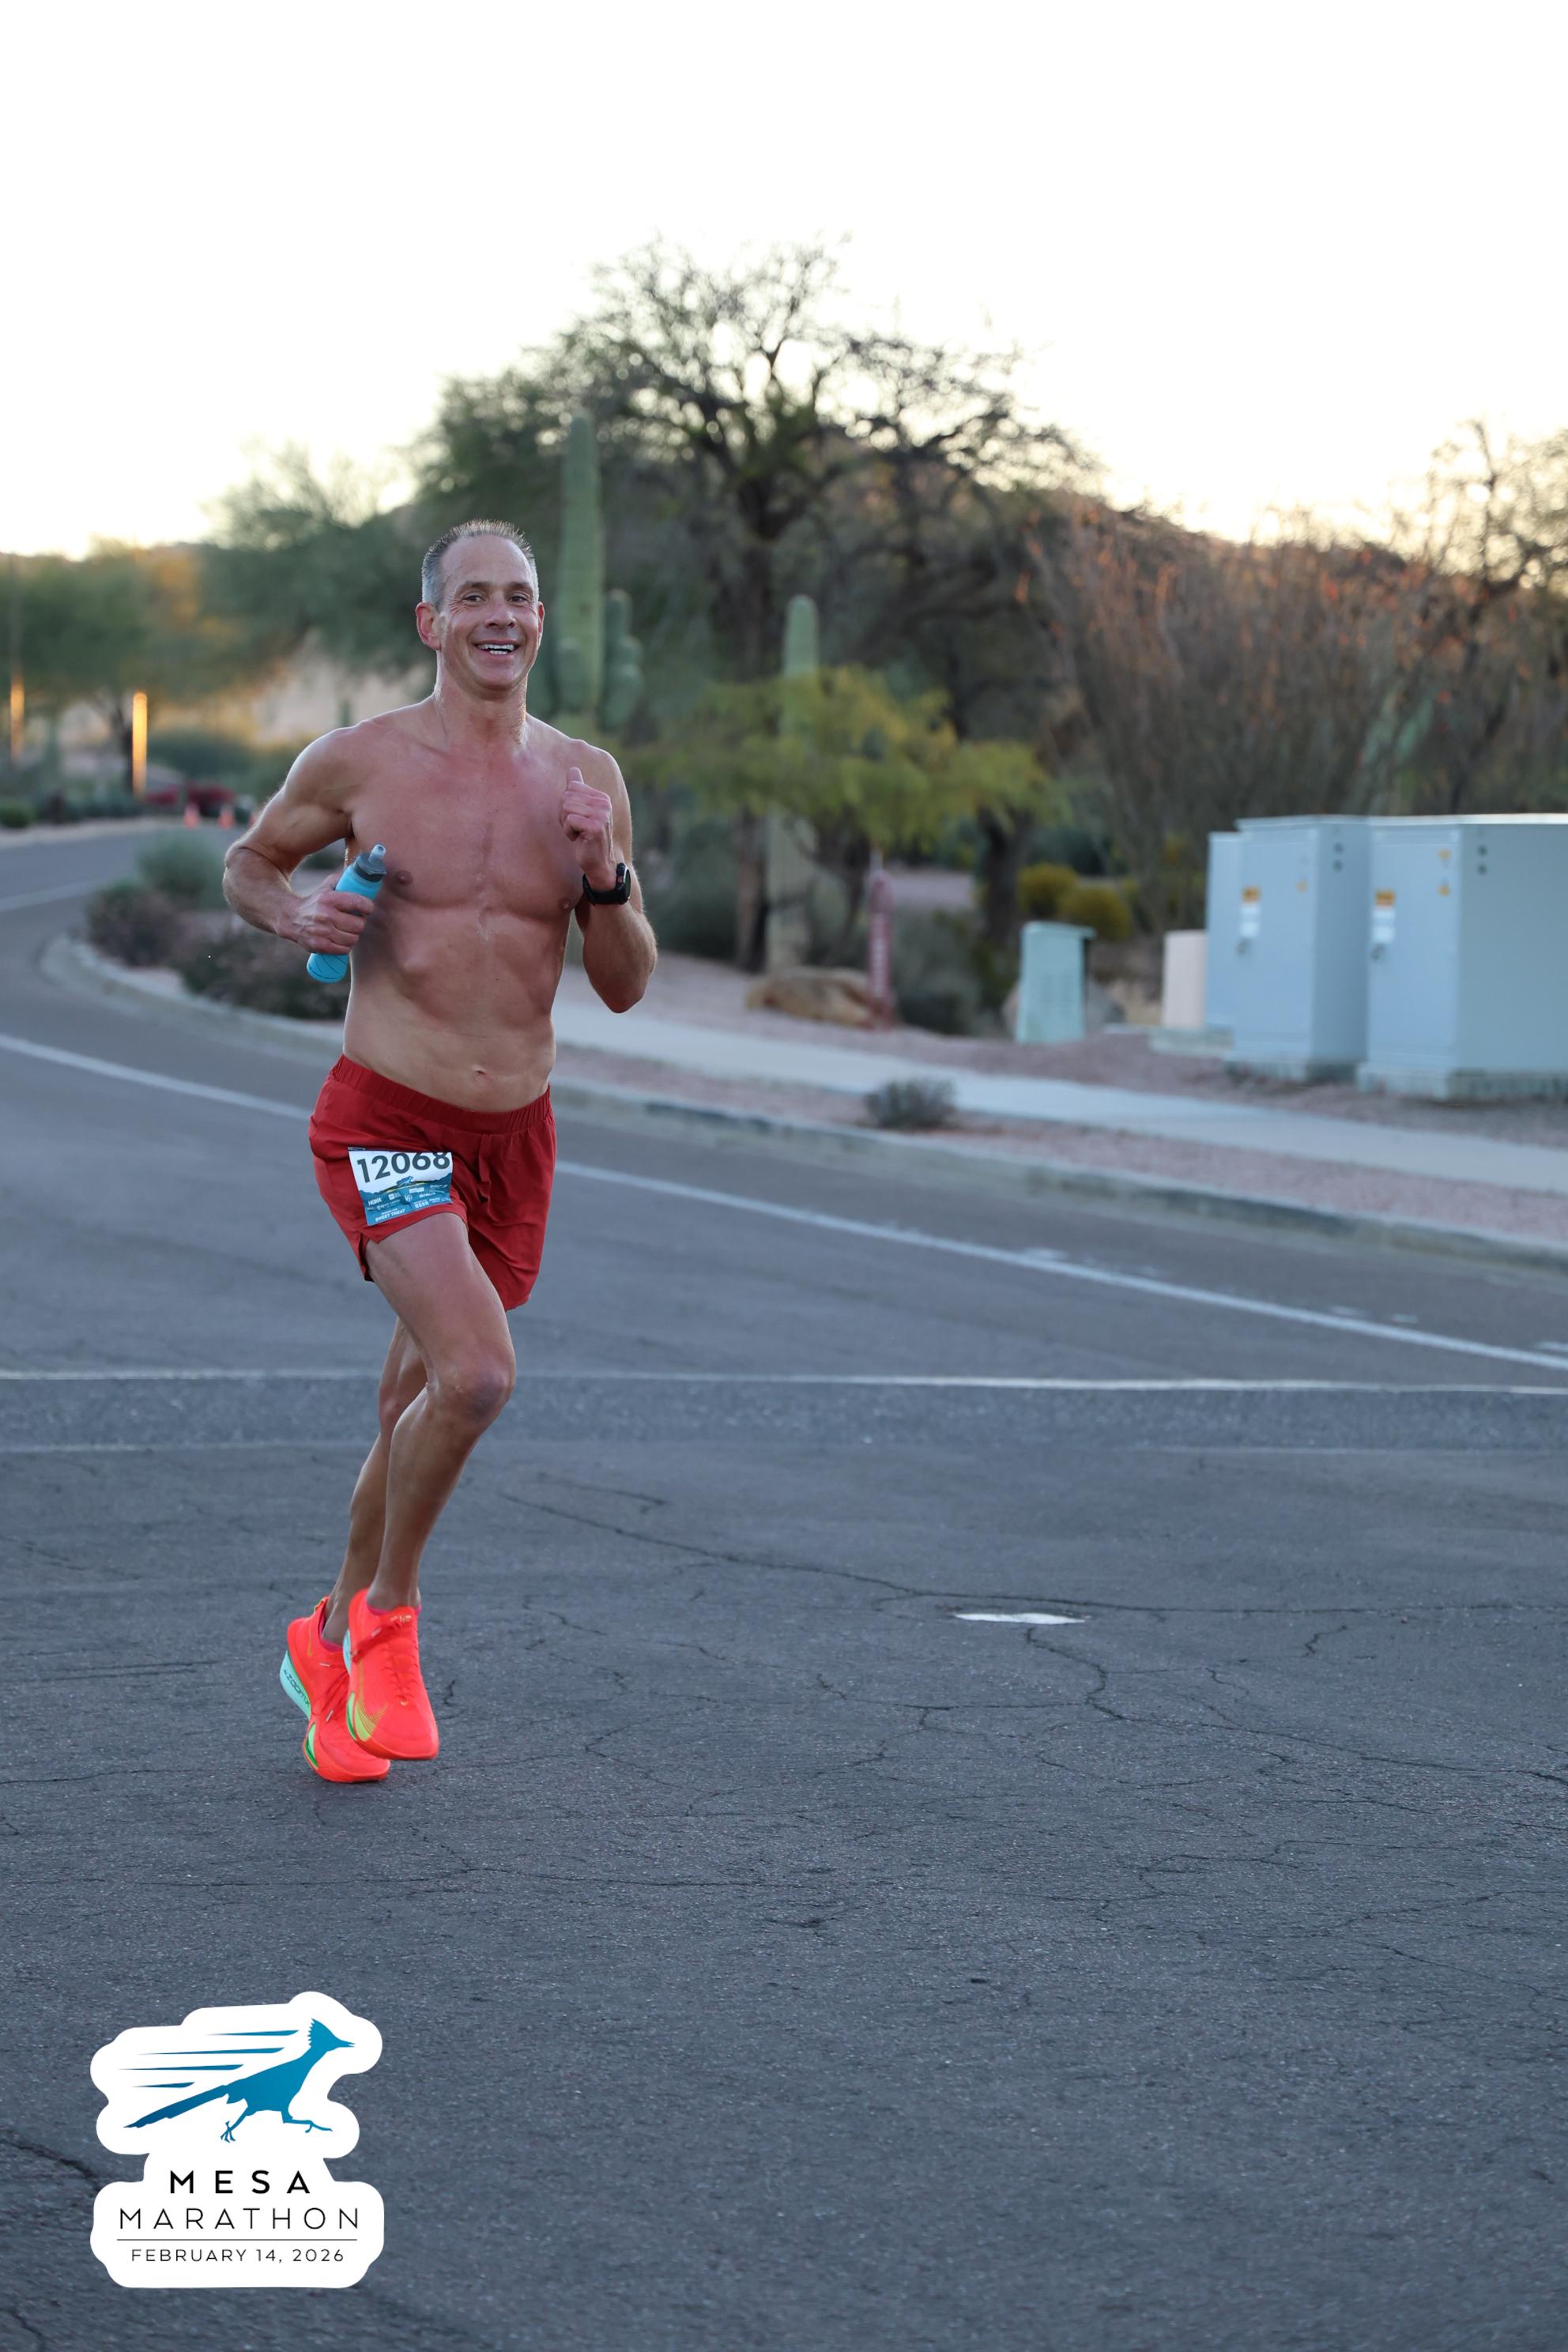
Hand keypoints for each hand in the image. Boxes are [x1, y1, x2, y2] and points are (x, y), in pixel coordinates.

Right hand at [290, 877, 373, 955]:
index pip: (358, 903)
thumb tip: (361, 875)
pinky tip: (340, 939)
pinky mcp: (320, 946)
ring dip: (353, 935)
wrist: (291, 918)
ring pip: (353, 939)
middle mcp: (325, 915)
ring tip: (347, 930)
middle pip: (358, 924)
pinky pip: (344, 949)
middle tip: (355, 920)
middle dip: (360, 922)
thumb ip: (343, 879)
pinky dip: (345, 946)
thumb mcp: (326, 886)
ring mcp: (322, 932)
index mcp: (329, 898)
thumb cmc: (315, 901)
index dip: (367, 906)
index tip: (366, 908)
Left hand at [561, 767, 617, 891]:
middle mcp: (604, 803)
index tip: (576, 818)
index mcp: (601, 797)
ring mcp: (601, 814)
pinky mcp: (596, 826)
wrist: (599, 863)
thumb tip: (572, 769)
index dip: (566, 804)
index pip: (572, 787)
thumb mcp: (582, 810)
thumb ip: (578, 790)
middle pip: (567, 796)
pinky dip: (569, 831)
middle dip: (564, 814)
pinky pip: (570, 820)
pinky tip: (578, 838)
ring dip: (566, 823)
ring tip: (577, 833)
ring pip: (566, 807)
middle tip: (575, 828)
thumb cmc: (587, 837)